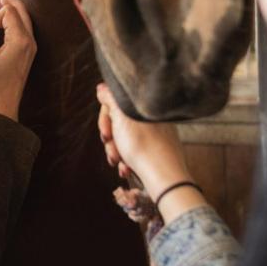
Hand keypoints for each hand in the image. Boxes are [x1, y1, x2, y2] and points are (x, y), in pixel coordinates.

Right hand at [0, 0, 36, 120]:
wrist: (2, 107)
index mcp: (21, 41)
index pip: (9, 13)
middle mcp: (29, 41)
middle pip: (20, 9)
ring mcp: (29, 47)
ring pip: (21, 18)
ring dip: (6, 8)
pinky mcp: (25, 52)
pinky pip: (20, 28)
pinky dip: (9, 20)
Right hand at [97, 84, 194, 201]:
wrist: (164, 178)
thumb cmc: (143, 146)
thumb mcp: (122, 118)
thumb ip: (110, 99)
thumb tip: (102, 87)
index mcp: (144, 107)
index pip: (117, 104)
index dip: (106, 119)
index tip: (105, 134)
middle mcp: (151, 119)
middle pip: (120, 123)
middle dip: (111, 139)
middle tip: (112, 152)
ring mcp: (156, 136)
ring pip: (125, 139)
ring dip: (117, 152)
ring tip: (119, 163)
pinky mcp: (156, 152)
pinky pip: (135, 152)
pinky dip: (127, 161)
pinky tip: (127, 169)